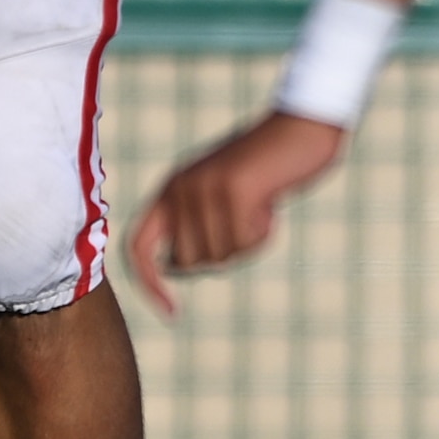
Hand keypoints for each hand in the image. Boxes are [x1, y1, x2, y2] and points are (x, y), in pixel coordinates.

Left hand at [130, 109, 346, 313]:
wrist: (301, 125)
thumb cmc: (266, 165)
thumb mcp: (220, 193)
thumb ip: (194, 223)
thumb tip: (173, 267)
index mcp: (170, 188)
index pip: (137, 246)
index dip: (148, 283)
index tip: (172, 312)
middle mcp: (179, 188)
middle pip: (189, 261)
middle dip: (223, 254)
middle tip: (248, 222)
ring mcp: (204, 189)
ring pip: (221, 255)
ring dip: (248, 241)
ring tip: (260, 206)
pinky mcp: (234, 192)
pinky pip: (246, 242)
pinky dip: (264, 234)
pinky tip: (271, 205)